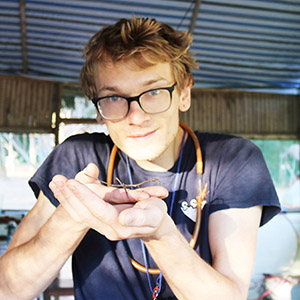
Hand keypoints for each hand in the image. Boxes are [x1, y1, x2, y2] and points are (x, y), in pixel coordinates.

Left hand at [49, 163, 168, 240]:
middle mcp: (108, 228)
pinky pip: (82, 212)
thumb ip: (139, 217)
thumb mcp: (154, 214)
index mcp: (120, 225)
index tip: (72, 182)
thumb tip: (123, 217)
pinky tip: (62, 191)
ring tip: (53, 182)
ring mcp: (103, 226)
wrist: (155, 226)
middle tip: (56, 179)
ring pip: (79, 212)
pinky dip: (70, 201)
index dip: (85, 196)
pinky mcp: (101, 222)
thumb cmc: (156, 215)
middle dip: (69, 195)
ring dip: (66, 198)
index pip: (99, 209)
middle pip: (84, 212)